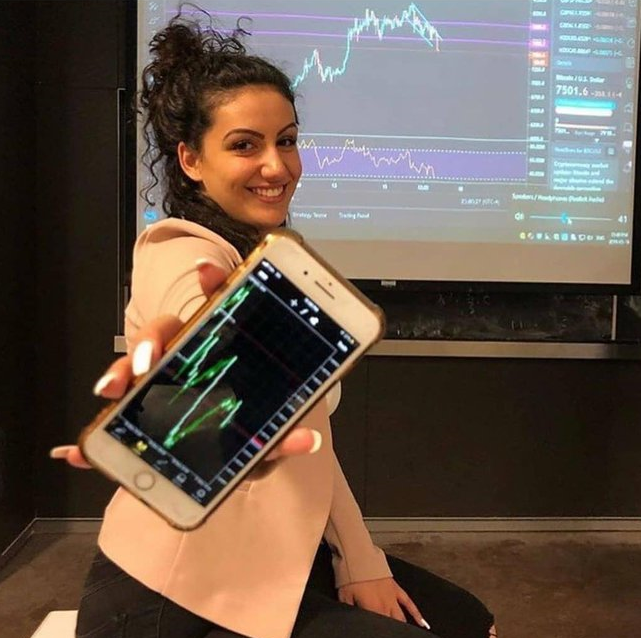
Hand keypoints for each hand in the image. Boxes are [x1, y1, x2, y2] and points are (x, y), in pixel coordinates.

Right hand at [51, 259, 322, 468]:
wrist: (223, 455)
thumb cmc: (245, 432)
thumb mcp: (264, 436)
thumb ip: (283, 437)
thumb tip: (307, 440)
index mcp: (217, 351)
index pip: (209, 313)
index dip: (208, 290)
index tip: (203, 275)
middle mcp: (184, 361)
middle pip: (161, 336)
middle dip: (147, 343)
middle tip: (147, 364)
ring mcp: (160, 385)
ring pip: (132, 367)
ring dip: (117, 374)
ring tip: (109, 392)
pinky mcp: (141, 414)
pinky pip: (114, 419)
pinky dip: (94, 437)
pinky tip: (77, 452)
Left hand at [338, 578, 426, 626]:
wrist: (358, 558)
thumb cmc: (350, 577)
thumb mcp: (344, 598)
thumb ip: (350, 611)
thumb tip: (352, 620)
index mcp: (373, 610)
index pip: (379, 627)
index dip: (379, 631)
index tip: (379, 633)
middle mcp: (385, 606)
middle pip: (392, 624)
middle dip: (392, 630)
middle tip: (392, 633)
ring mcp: (393, 597)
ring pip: (401, 618)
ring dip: (403, 626)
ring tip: (407, 633)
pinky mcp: (396, 588)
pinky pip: (409, 603)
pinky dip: (416, 613)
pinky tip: (421, 622)